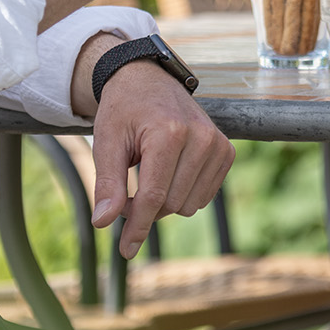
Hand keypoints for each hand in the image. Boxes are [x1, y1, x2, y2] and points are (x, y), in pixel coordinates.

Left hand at [74, 38, 233, 258]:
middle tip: (123, 194)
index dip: (137, 227)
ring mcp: (218, 144)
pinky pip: (204, 196)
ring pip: (189, 205)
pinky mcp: (226, 151)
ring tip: (146, 178)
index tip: (126, 250)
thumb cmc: (123, 110)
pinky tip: (169, 174)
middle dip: (144, 210)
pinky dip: (183, 195)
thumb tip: (103, 223)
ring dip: (164, 204)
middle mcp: (200, 138)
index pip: (154, 196)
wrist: (148, 79)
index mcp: (169, 133)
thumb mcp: (106, 141)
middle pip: (171, 205)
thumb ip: (107, 182)